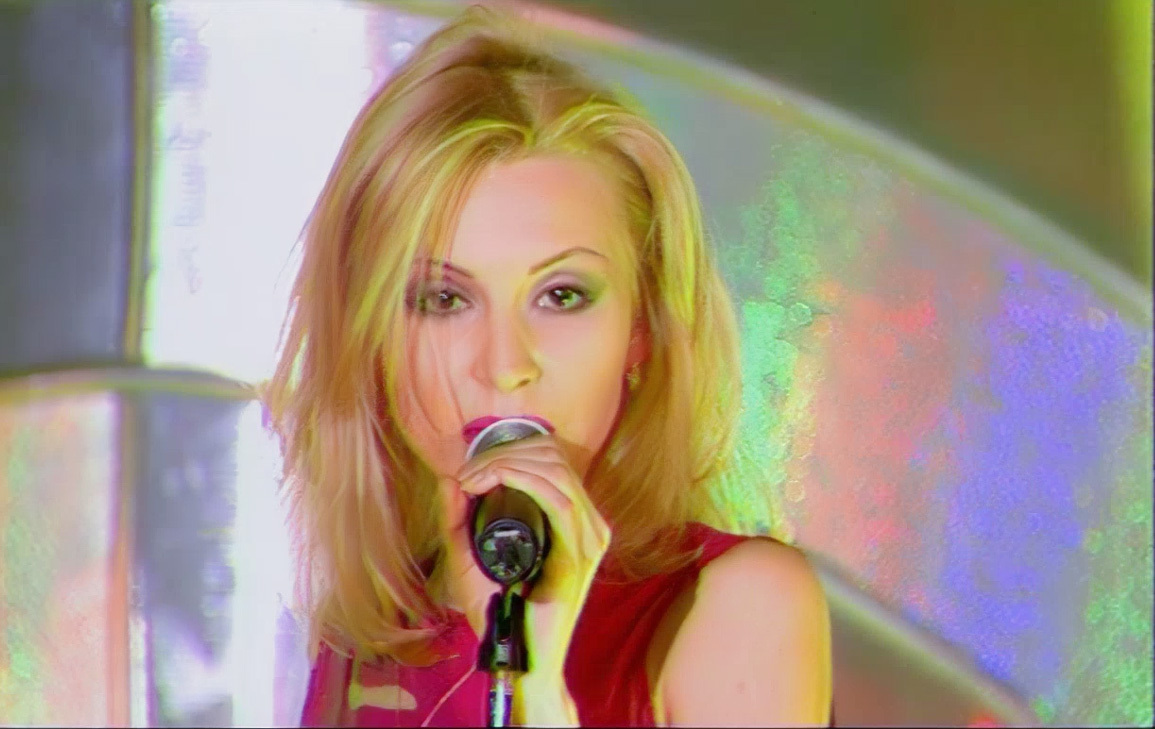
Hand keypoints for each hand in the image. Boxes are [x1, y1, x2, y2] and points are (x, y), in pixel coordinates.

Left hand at [437, 433, 610, 680]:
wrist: (520, 659)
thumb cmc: (499, 612)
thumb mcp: (468, 558)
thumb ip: (456, 520)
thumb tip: (450, 478)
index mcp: (570, 519)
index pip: (551, 459)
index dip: (510, 449)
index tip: (471, 468)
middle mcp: (588, 524)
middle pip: (553, 457)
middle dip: (505, 453)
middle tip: (469, 474)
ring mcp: (589, 538)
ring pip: (556, 471)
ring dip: (508, 463)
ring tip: (474, 480)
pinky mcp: (581, 555)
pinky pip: (559, 502)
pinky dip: (522, 480)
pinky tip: (493, 483)